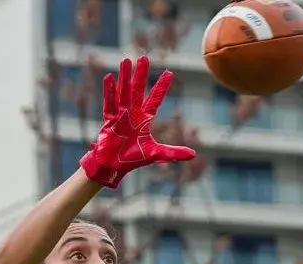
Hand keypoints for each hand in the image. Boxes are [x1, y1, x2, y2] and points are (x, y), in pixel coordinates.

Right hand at [79, 56, 196, 187]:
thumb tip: (194, 154)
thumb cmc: (133, 159)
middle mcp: (132, 113)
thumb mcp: (156, 154)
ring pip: (123, 91)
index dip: (161, 87)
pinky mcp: (109, 119)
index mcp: (144, 119)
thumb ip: (173, 153)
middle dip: (140, 74)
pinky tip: (110, 78)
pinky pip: (110, 103)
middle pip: (137, 90)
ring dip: (125, 77)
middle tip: (144, 58)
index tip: (169, 73)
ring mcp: (120, 114)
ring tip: (126, 60)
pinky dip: (109, 91)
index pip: (155, 99)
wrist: (114, 166)